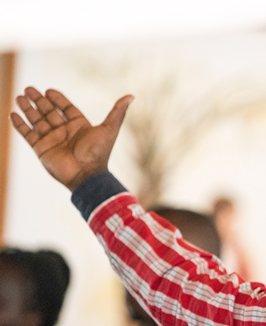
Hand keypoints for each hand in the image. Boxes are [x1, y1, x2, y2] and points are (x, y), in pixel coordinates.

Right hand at [10, 87, 132, 190]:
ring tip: (19, 96)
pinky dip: (20, 125)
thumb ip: (118, 112)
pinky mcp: (41, 149)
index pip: (66, 108)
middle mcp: (65, 131)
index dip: (57, 99)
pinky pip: (28, 134)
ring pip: (37, 120)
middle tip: (29, 88)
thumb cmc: (99, 153)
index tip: (48, 90)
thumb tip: (131, 96)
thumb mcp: (109, 129)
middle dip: (38, 101)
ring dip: (28, 109)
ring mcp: (52, 140)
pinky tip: (12, 114)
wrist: (86, 175)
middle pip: (49, 112)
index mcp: (80, 126)